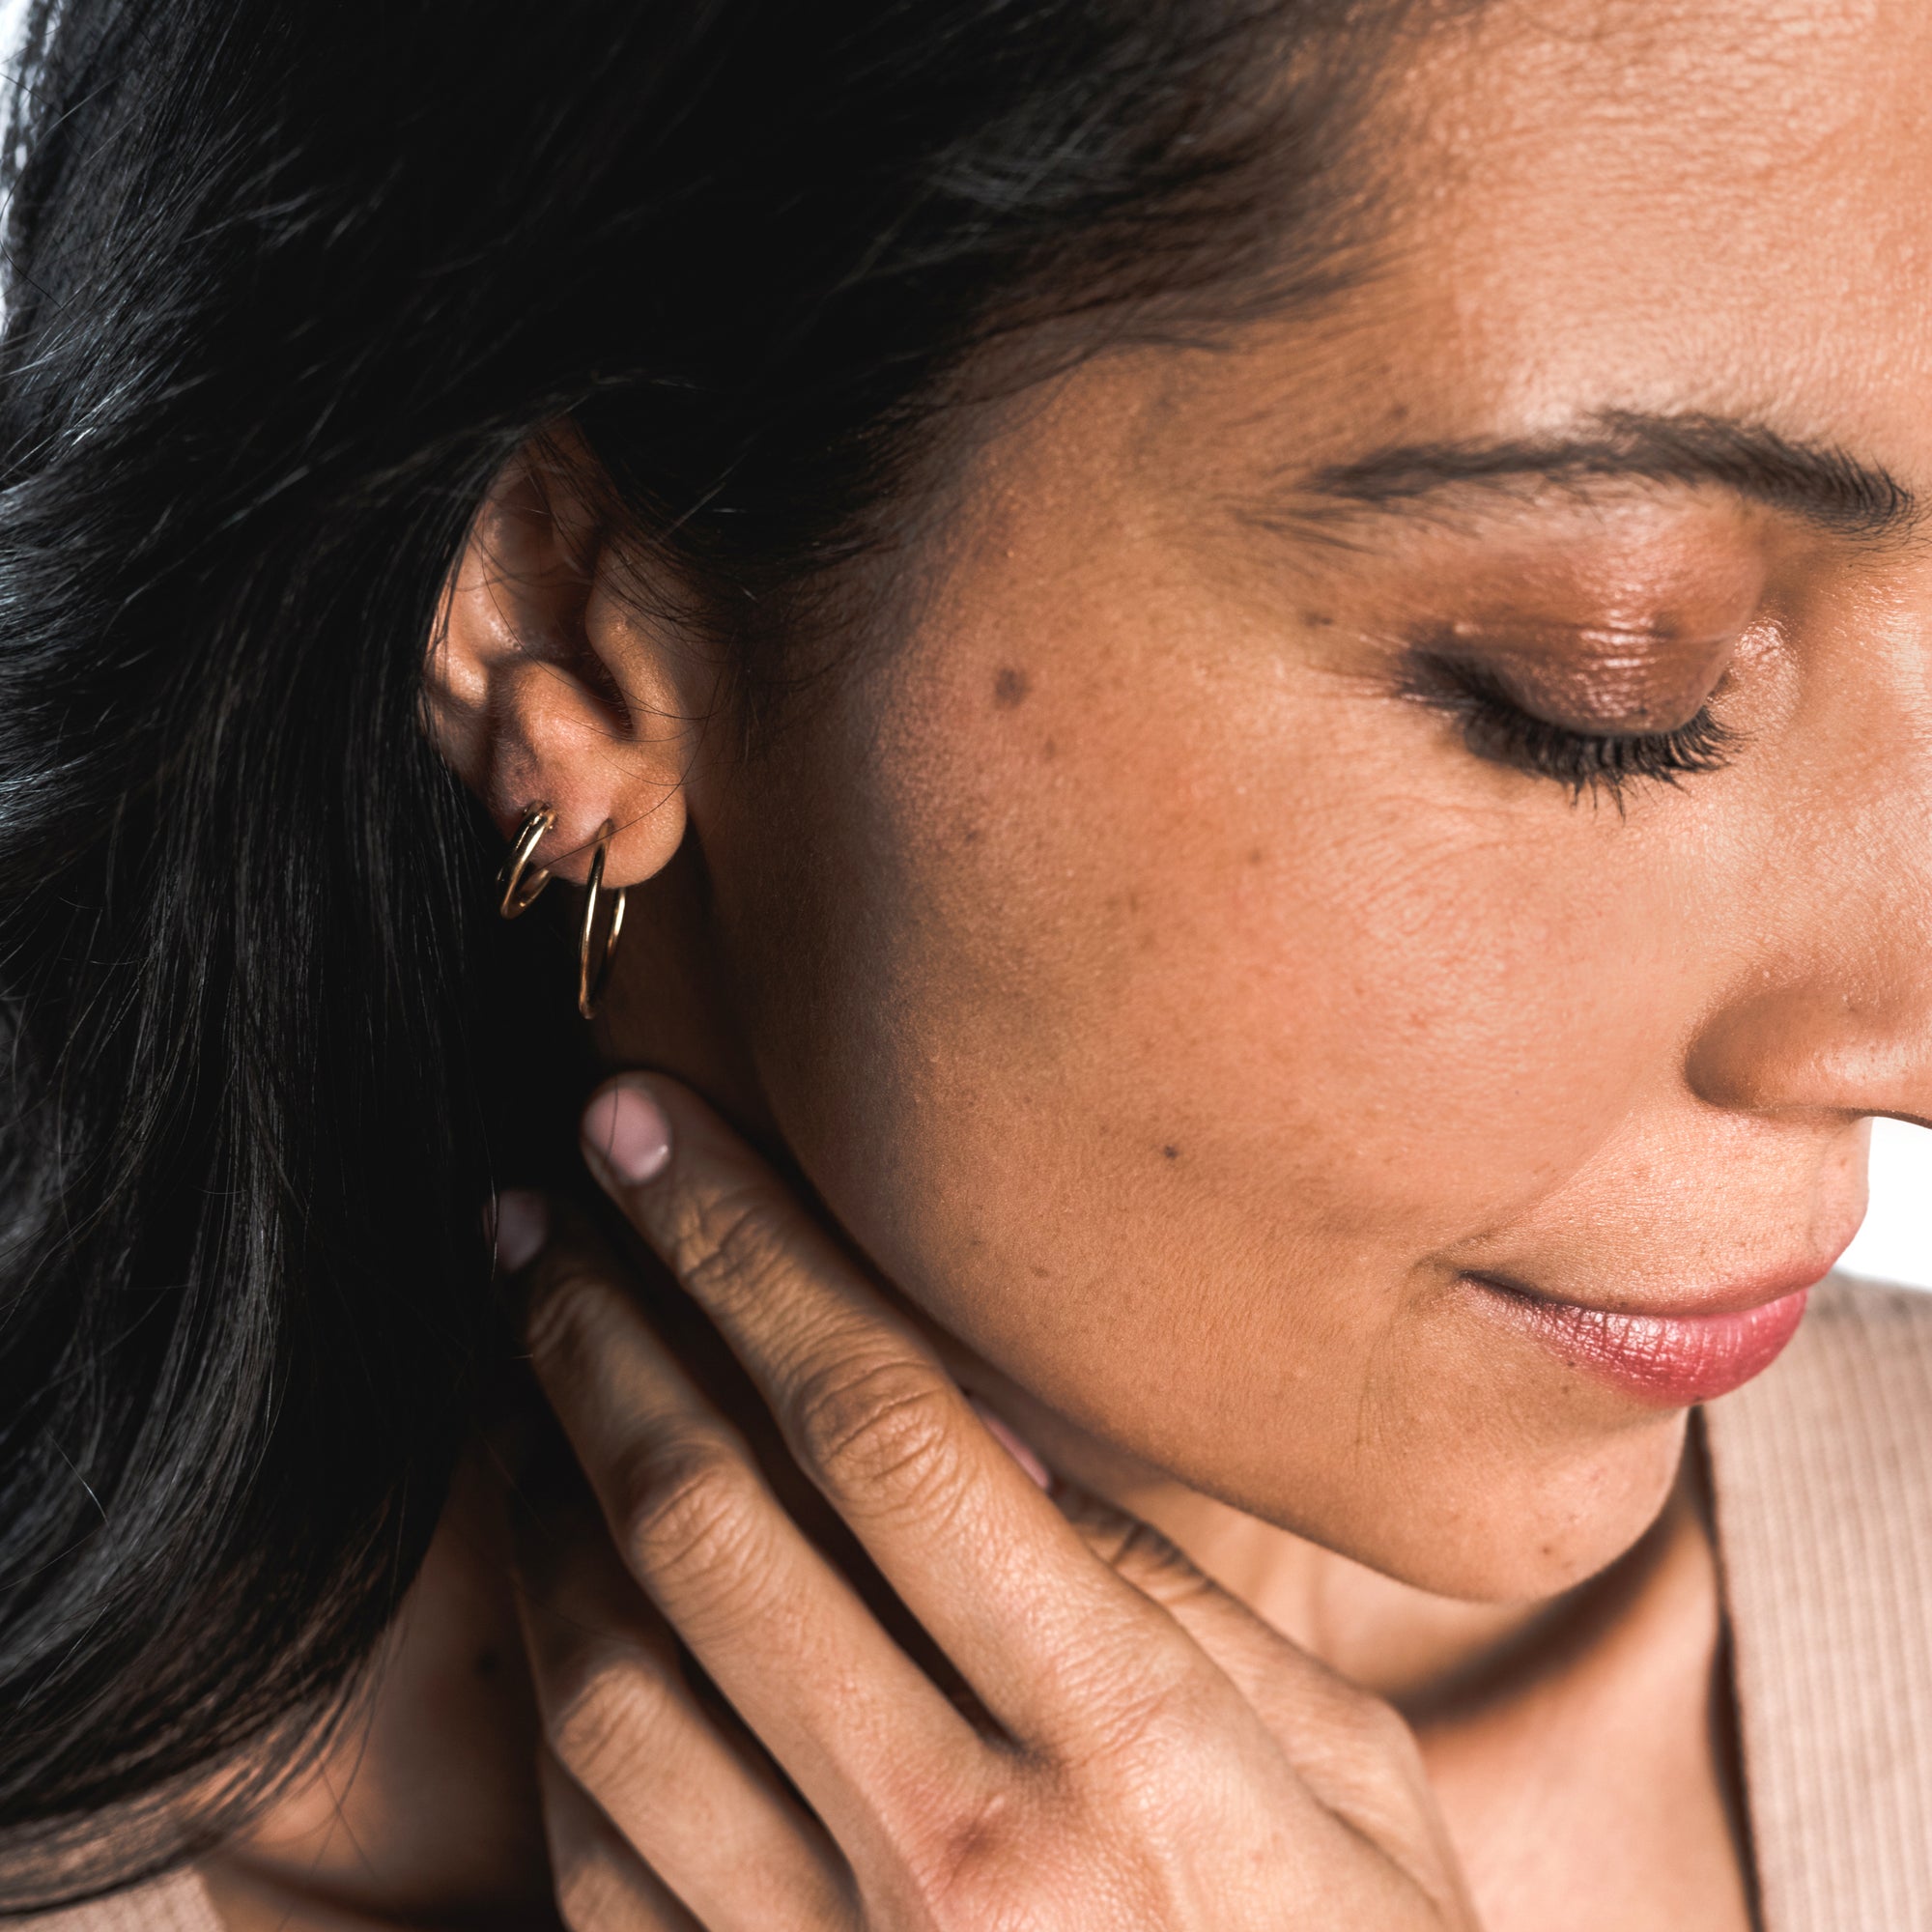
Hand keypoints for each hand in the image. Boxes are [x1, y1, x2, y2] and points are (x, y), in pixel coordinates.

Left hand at [502, 1074, 1478, 1930]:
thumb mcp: (1345, 1782)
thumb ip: (1162, 1600)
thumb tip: (987, 1426)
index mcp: (1129, 1748)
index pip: (886, 1425)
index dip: (749, 1251)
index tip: (655, 1131)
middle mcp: (957, 1856)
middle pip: (714, 1515)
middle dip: (605, 1323)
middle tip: (542, 1203)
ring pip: (612, 1669)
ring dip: (546, 1480)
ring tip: (527, 1353)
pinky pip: (594, 1843)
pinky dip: (555, 1673)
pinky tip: (556, 1575)